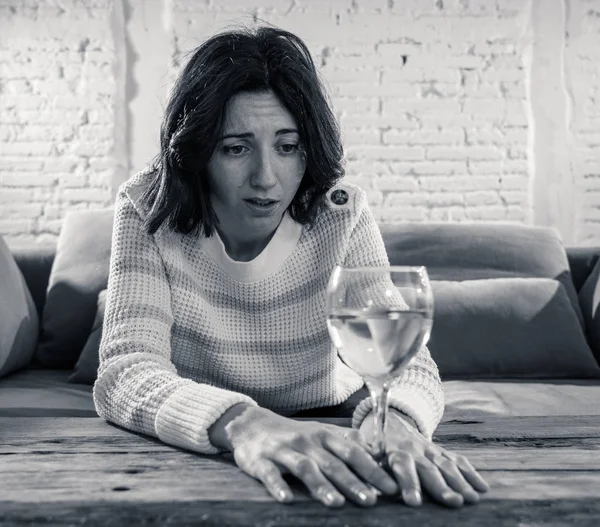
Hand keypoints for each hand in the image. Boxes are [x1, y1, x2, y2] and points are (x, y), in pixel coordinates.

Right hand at [216, 405, 398, 506]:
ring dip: (321, 486)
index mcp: (324, 436)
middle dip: (352, 482)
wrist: (251, 425)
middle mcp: (307, 441)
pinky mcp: (260, 461)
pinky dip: (278, 486)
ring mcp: (284, 451)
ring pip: (305, 468)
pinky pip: (269, 474)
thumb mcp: (322, 433)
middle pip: (332, 463)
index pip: (353, 453)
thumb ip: (348, 442)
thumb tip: (380, 454)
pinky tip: (287, 499)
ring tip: (336, 503)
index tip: (391, 487)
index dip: (372, 470)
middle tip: (371, 501)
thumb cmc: (295, 435)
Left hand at [361, 410, 489, 507]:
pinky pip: (458, 461)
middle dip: (441, 486)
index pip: (402, 466)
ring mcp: (430, 450)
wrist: (390, 421)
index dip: (408, 482)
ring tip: (472, 499)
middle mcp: (414, 450)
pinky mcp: (441, 452)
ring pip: (447, 465)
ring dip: (460, 482)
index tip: (414, 501)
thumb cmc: (375, 444)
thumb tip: (367, 485)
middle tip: (453, 502)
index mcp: (393, 451)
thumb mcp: (367, 451)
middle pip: (429, 468)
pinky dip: (471, 473)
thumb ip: (371, 465)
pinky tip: (482, 488)